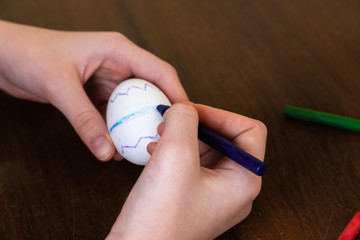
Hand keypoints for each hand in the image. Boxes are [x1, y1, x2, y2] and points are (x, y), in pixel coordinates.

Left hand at [0, 20, 187, 160]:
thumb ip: (84, 119)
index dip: (177, 94)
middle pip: (151, 90)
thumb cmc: (30, 54)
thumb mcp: (60, 86)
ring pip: (133, 105)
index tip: (186, 119)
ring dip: (138, 125)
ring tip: (143, 146)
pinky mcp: (96, 94)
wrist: (4, 56)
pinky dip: (118, 129)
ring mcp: (107, 80)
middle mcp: (118, 64)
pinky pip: (115, 114)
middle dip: (160, 114)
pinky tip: (116, 146)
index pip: (159, 71)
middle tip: (167, 137)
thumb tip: (106, 150)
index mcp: (118, 50)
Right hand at [107, 103, 266, 239]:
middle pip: (226, 139)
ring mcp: (214, 196)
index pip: (249, 130)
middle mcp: (234, 189)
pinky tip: (154, 152)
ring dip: (182, 137)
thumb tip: (184, 108)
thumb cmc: (159, 217)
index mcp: (244, 181)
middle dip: (197, 125)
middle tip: (170, 121)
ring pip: (205, 150)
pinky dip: (174, 152)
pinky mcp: (193, 199)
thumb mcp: (175, 154)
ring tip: (159, 137)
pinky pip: (191, 165)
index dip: (220, 114)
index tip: (191, 112)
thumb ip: (184, 120)